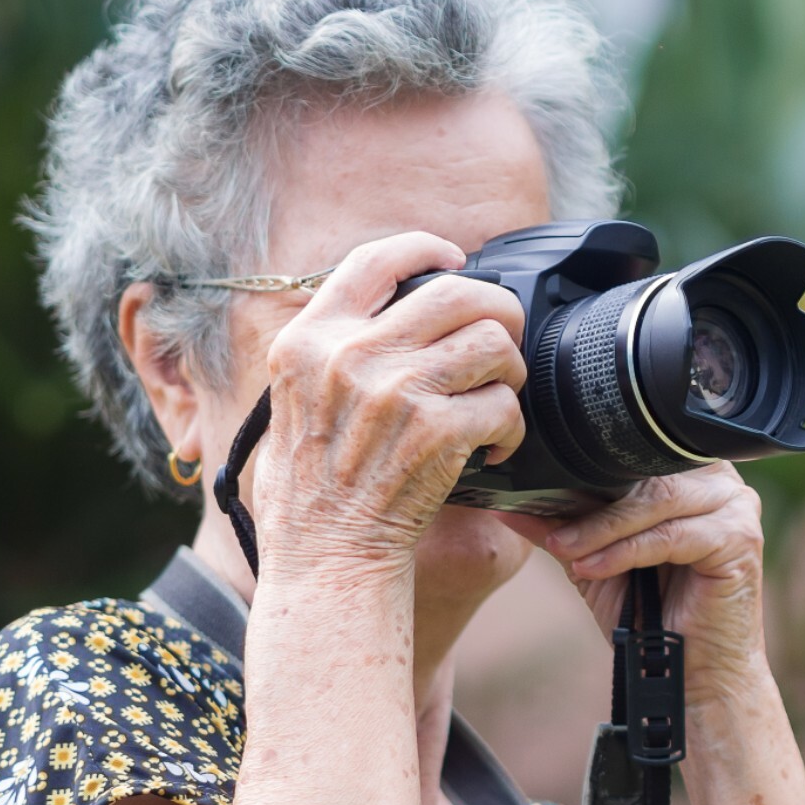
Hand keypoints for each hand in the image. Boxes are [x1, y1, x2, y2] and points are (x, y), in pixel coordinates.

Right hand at [250, 233, 526, 580]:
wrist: (324, 555)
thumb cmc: (310, 488)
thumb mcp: (292, 398)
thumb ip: (331, 348)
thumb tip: (394, 307)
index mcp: (309, 340)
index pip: (375, 259)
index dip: (427, 249)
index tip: (456, 259)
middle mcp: (350, 356)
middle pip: (456, 292)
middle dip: (496, 311)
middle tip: (501, 341)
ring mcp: (397, 392)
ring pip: (491, 341)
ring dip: (509, 370)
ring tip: (496, 398)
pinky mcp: (438, 433)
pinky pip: (504, 403)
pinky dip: (511, 427)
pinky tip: (494, 448)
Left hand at [505, 464, 769, 708]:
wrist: (686, 675)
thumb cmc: (648, 616)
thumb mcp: (595, 561)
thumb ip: (563, 526)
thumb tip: (507, 502)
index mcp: (689, 473)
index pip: (632, 455)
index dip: (584, 468)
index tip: (536, 486)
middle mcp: (719, 480)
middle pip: (645, 473)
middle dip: (589, 502)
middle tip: (548, 530)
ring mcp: (736, 506)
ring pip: (656, 500)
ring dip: (602, 528)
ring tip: (565, 550)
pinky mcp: (740, 539)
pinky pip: (671, 535)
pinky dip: (626, 551)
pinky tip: (593, 569)